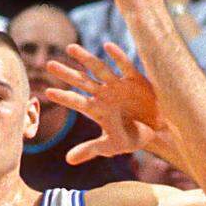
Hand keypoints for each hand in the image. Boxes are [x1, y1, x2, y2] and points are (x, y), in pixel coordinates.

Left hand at [45, 42, 165, 163]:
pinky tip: (107, 46)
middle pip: (82, 82)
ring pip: (99, 69)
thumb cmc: (131, 138)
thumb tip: (68, 160)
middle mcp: (104, 94)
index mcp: (96, 109)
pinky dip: (117, 56)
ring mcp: (118, 85)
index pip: (76, 102)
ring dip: (85, 59)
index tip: (47, 92)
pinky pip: (125, 66)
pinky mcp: (135, 80)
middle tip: (48, 65)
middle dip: (66, 73)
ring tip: (70, 48)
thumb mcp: (110, 146)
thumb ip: (90, 150)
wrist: (158, 132)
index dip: (63, 98)